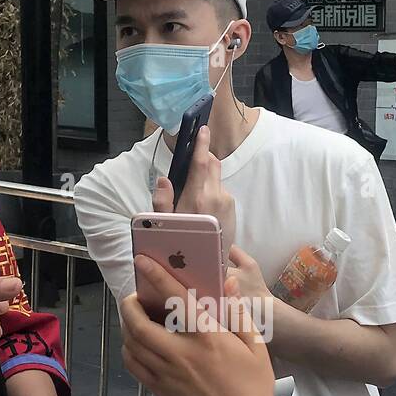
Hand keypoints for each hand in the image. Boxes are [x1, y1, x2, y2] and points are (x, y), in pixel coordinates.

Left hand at [121, 255, 274, 395]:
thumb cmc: (253, 385)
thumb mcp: (255, 346)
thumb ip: (237, 313)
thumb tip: (226, 283)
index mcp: (207, 338)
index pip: (174, 299)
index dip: (156, 276)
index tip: (142, 260)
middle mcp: (180, 354)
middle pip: (138, 324)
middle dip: (130, 305)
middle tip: (135, 297)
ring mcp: (166, 374)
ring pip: (131, 344)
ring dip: (127, 326)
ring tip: (135, 318)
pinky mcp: (160, 390)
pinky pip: (133, 366)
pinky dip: (129, 350)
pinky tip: (138, 345)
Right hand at [152, 125, 235, 252]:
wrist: (209, 266)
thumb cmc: (182, 246)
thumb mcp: (164, 225)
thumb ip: (162, 201)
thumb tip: (164, 180)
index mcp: (196, 198)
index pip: (201, 163)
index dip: (201, 144)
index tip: (202, 129)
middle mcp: (215, 197)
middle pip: (213, 165)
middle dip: (204, 158)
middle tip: (194, 160)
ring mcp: (227, 202)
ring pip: (217, 179)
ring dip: (207, 179)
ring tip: (195, 196)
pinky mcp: (233, 209)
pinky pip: (222, 192)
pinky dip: (213, 192)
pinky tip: (204, 208)